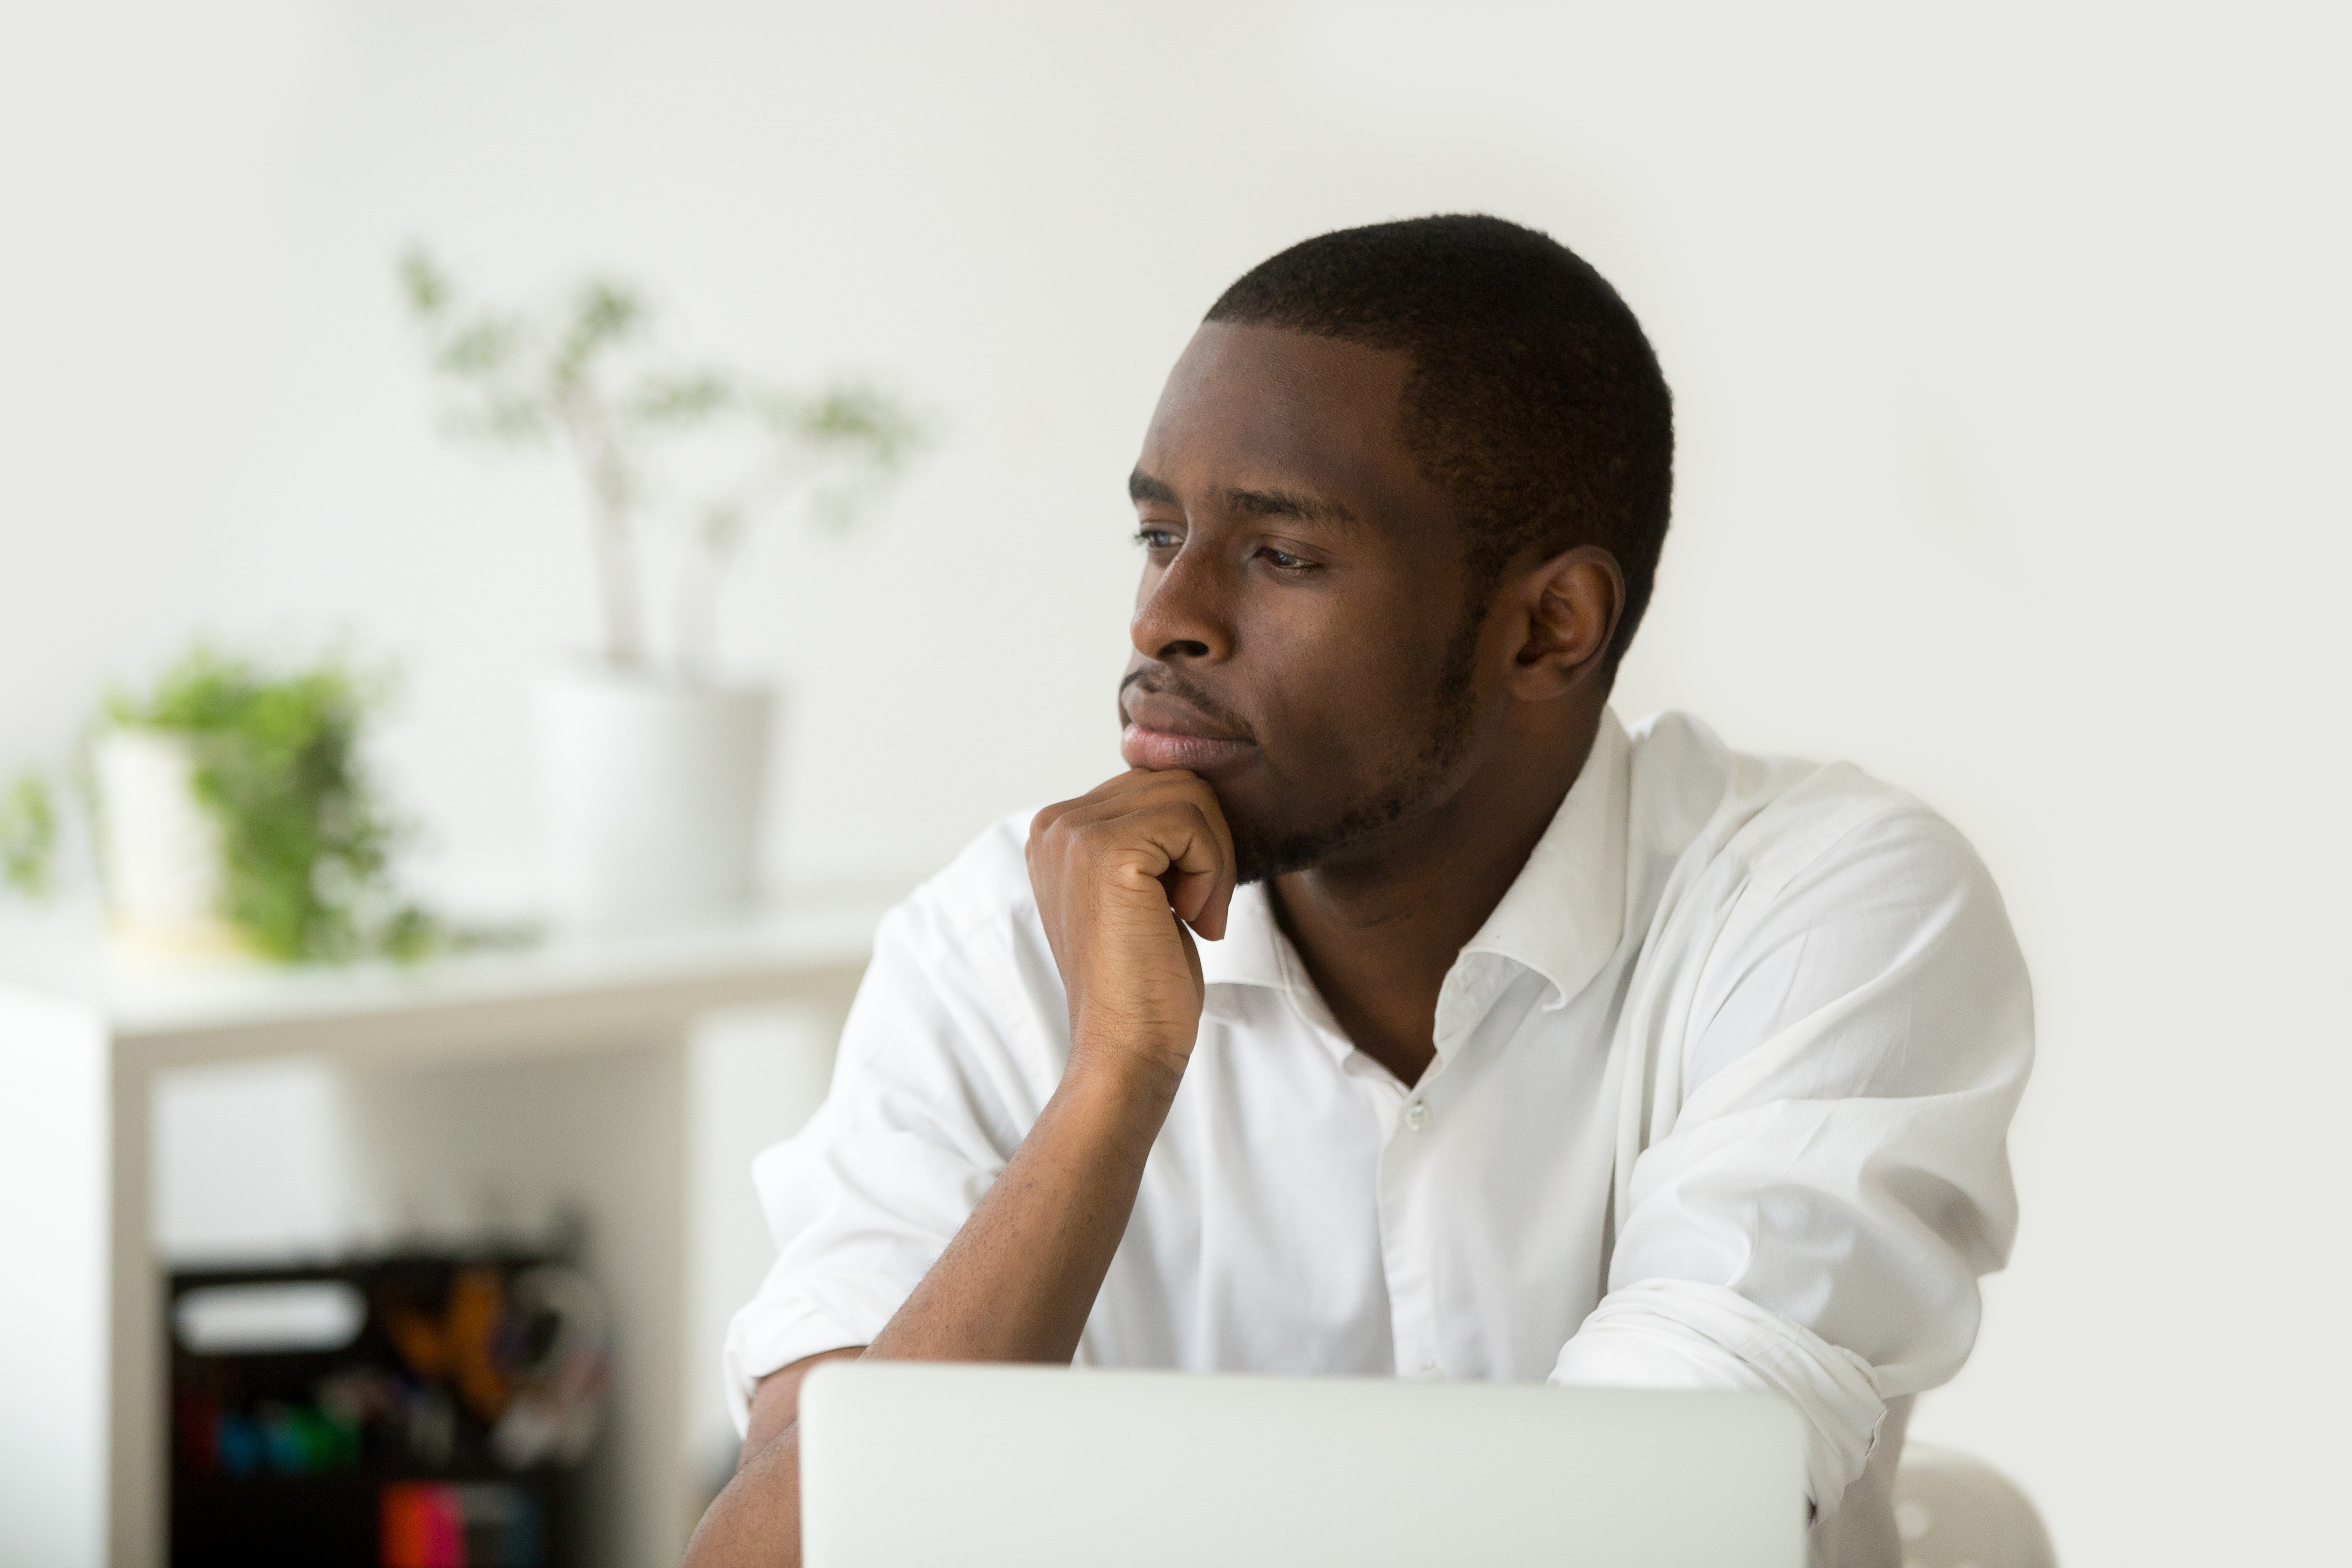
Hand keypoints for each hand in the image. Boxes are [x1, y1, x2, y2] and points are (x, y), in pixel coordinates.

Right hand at [1027, 769, 1235, 1091]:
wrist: (1127, 1046)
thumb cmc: (1145, 978)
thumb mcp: (1140, 887)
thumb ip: (1146, 833)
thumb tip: (1191, 784)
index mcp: (1057, 830)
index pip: (1154, 783)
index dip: (1190, 839)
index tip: (1183, 903)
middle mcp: (1054, 823)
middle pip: (1174, 780)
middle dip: (1207, 845)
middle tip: (1199, 912)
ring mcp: (1074, 834)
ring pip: (1189, 795)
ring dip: (1213, 862)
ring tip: (1195, 917)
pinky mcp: (1107, 851)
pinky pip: (1193, 821)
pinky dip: (1212, 872)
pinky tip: (1193, 921)